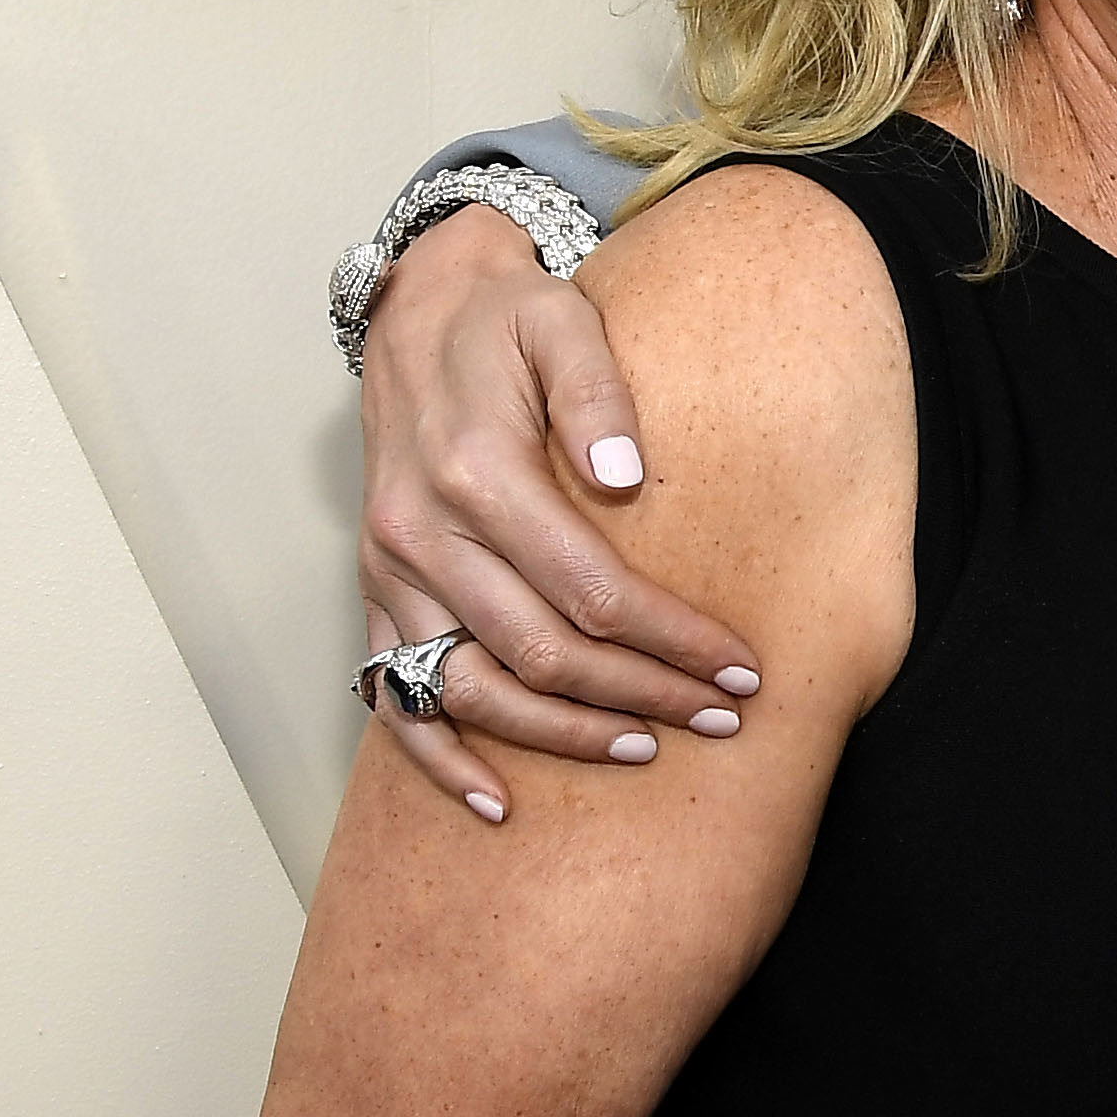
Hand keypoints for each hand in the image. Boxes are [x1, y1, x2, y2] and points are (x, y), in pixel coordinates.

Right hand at [357, 205, 768, 819]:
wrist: (416, 314)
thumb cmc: (504, 321)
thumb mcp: (560, 322)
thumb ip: (595, 391)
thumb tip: (627, 476)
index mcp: (475, 472)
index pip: (590, 587)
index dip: (671, 639)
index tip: (741, 669)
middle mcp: (422, 535)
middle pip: (542, 651)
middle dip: (642, 694)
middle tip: (721, 718)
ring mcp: (390, 573)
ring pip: (474, 690)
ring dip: (563, 735)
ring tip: (646, 748)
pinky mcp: (375, 593)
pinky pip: (395, 698)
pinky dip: (442, 759)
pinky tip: (499, 801)